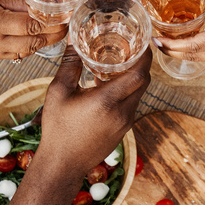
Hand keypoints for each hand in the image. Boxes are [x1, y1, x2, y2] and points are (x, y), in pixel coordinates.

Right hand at [0, 0, 64, 59]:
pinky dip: (24, 46)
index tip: (64, 18)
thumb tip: (42, 6)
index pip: (32, 27)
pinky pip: (12, 55)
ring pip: (24, 53)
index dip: (53, 24)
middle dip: (51, 36)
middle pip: (32, 44)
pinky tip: (30, 36)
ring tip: (51, 30)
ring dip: (39, 43)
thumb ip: (18, 3)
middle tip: (64, 26)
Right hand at [36, 46, 151, 175]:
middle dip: (141, 64)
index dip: (146, 56)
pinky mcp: (123, 131)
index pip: (140, 73)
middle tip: (130, 50)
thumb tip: (74, 40)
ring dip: (132, 80)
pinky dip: (126, 93)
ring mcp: (125, 123)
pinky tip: (108, 88)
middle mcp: (122, 112)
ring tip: (116, 67)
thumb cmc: (58, 129)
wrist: (63, 164)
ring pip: (138, 94)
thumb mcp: (59, 91)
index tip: (143, 43)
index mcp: (107, 100)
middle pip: (144, 82)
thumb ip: (70, 63)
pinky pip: (131, 106)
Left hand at [158, 0, 204, 64]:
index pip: (195, 46)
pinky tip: (192, 42)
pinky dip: (200, 51)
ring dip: (185, 52)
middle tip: (158, 42)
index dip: (173, 46)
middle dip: (173, 51)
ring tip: (170, 41)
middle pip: (195, 57)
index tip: (158, 40)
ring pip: (204, 59)